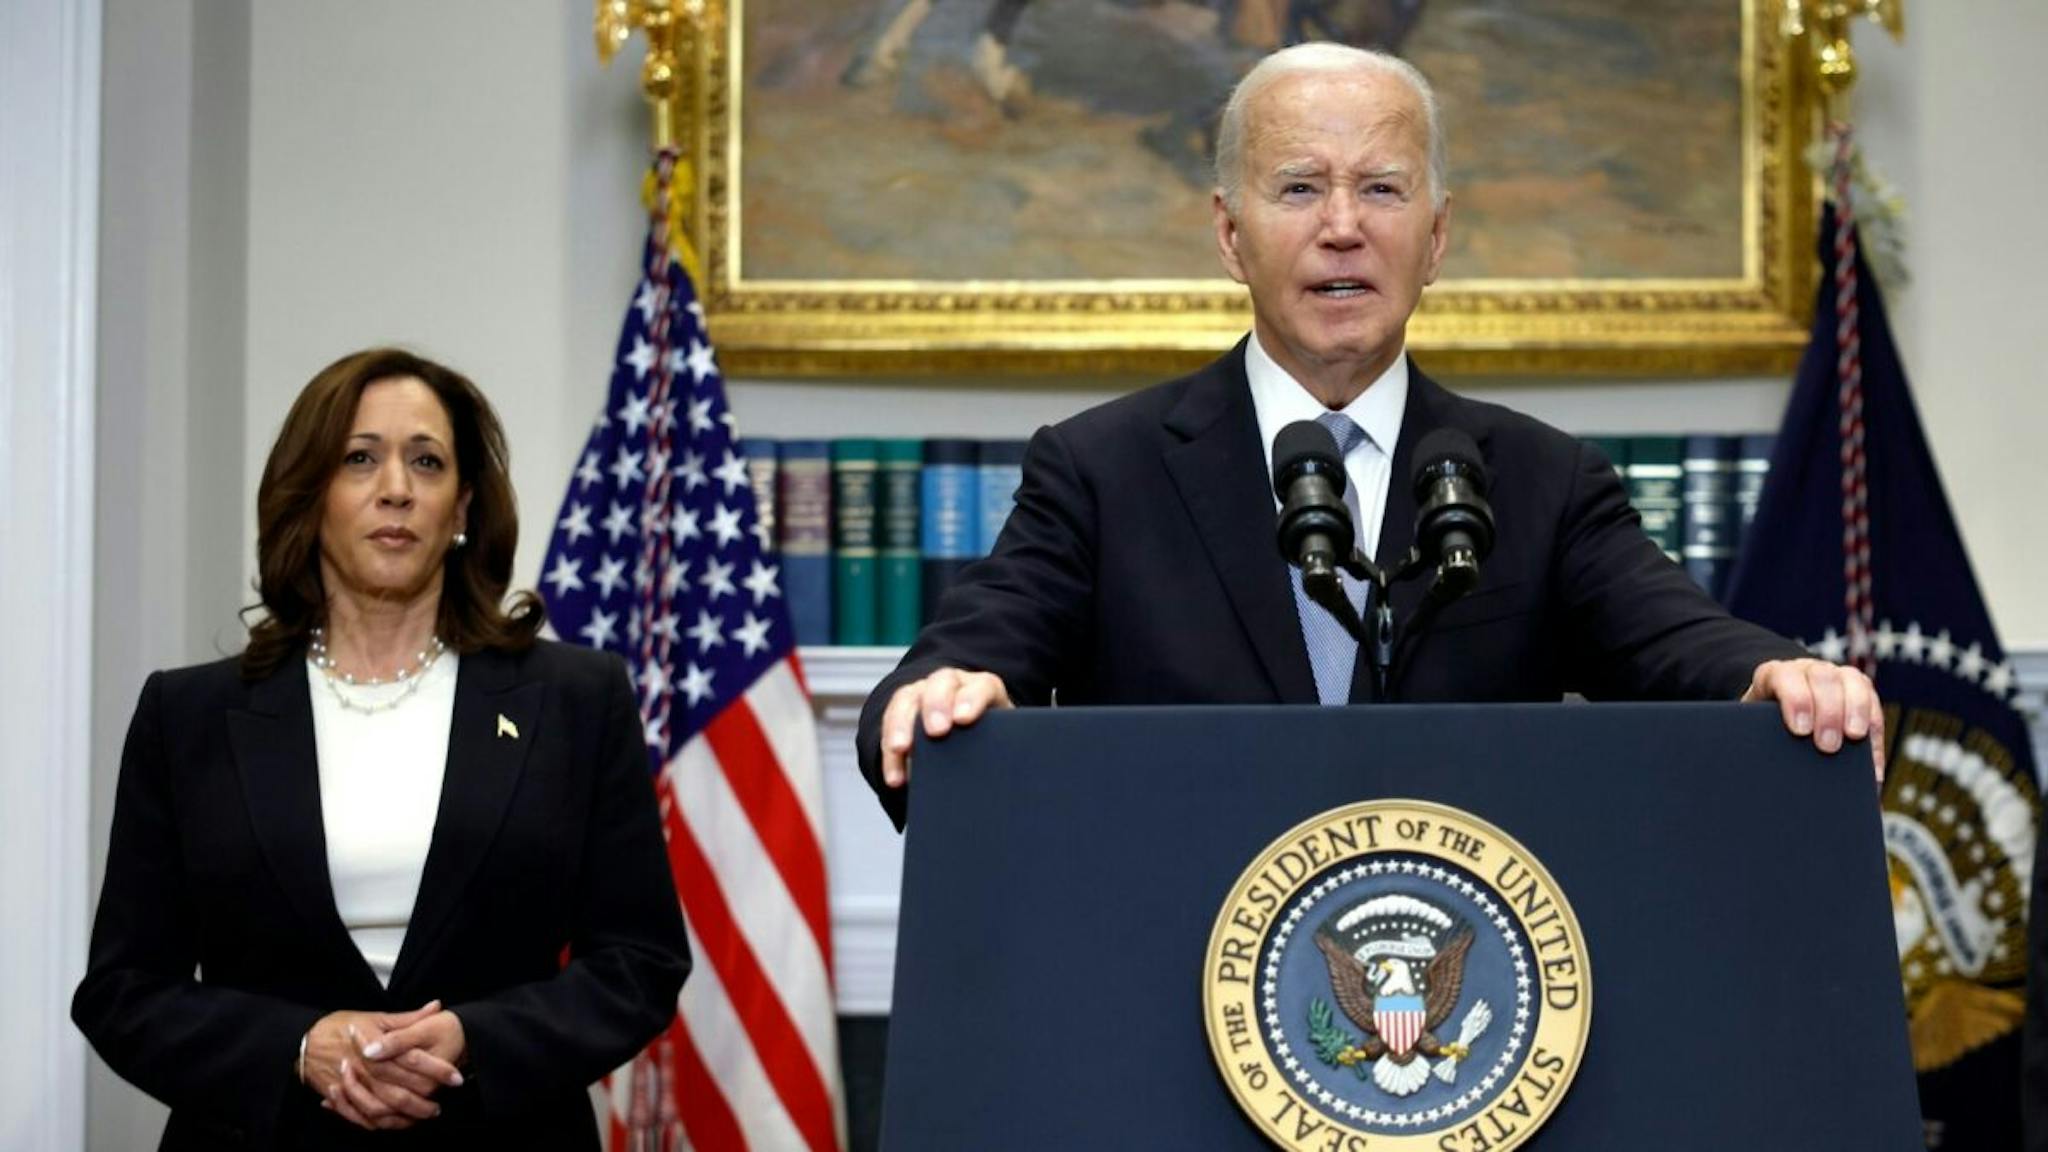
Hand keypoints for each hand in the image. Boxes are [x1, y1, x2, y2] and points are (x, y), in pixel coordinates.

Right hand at [305, 1001, 450, 1129]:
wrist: (303, 1042)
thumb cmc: (340, 1027)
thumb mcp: (375, 1017)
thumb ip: (408, 1018)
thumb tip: (436, 1007)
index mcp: (376, 1046)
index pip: (413, 1059)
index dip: (436, 1069)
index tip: (455, 1076)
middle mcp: (364, 1068)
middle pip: (399, 1090)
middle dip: (424, 1100)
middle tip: (441, 1103)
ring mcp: (352, 1086)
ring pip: (383, 1109)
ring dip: (406, 1115)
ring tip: (424, 1114)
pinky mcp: (342, 1099)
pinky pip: (363, 1118)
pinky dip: (382, 1123)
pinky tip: (398, 1121)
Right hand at [879, 667, 1013, 787]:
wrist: (973, 738)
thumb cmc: (993, 741)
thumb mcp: (1001, 741)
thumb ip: (1003, 749)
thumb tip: (1002, 778)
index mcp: (983, 688)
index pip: (981, 686)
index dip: (972, 699)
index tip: (964, 719)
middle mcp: (952, 684)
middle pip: (940, 683)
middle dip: (936, 706)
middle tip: (936, 731)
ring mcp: (924, 693)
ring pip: (907, 699)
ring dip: (902, 724)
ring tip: (901, 749)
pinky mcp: (903, 710)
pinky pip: (890, 724)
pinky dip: (889, 752)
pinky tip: (895, 776)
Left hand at [1741, 658, 1884, 781]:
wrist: (1776, 714)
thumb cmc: (1761, 725)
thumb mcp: (1754, 727)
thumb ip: (1759, 736)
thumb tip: (1765, 766)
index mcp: (1775, 675)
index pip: (1785, 676)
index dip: (1795, 700)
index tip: (1800, 730)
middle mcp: (1807, 670)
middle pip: (1823, 678)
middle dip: (1828, 712)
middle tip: (1827, 745)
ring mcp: (1835, 676)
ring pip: (1854, 682)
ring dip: (1857, 711)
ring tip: (1854, 739)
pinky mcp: (1858, 690)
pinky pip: (1874, 704)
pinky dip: (1875, 732)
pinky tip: (1872, 761)